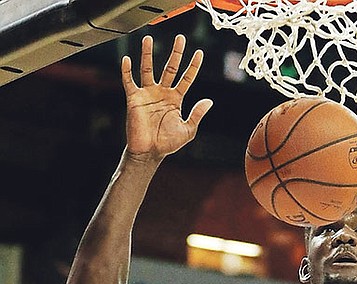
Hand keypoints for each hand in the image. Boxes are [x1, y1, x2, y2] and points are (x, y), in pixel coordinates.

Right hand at [121, 35, 212, 163]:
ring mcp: (147, 94)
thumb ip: (197, 114)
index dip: (193, 66)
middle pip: (170, 68)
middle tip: (181, 38)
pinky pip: (129, 81)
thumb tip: (209, 101)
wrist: (150, 152)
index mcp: (175, 99)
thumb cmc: (168, 143)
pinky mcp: (134, 99)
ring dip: (148, 54)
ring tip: (148, 38)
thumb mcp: (188, 129)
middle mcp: (162, 92)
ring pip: (148, 69)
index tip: (199, 53)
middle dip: (176, 53)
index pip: (186, 78)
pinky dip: (126, 71)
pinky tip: (127, 58)